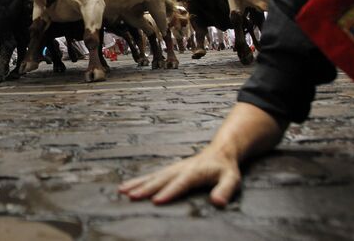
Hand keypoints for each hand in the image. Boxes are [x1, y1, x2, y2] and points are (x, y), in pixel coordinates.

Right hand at [118, 147, 240, 206]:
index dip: (169, 192)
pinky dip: (137, 181)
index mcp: (194, 172)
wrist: (219, 151)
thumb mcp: (232, 179)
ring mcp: (172, 169)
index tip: (156, 201)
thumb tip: (217, 203)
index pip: (180, 184)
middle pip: (160, 180)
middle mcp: (180, 169)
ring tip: (122, 191)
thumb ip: (225, 190)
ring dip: (137, 184)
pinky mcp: (168, 170)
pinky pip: (151, 176)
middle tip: (132, 197)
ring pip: (152, 177)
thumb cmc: (225, 168)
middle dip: (146, 189)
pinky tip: (125, 186)